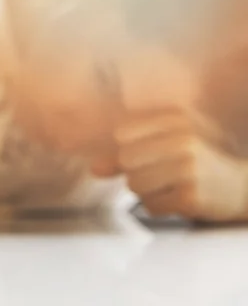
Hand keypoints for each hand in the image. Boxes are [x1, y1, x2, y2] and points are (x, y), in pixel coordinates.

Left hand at [114, 108, 247, 221]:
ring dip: (146, 192)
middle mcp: (183, 138)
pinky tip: (177, 199)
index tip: (144, 155)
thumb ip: (126, 153)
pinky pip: (150, 205)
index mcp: (175, 118)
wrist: (242, 186)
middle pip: (125, 159)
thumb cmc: (195, 164)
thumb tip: (94, 168)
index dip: (125, 149)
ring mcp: (189, 167)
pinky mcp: (192, 195)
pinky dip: (158, 207)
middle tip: (158, 174)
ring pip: (134, 184)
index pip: (122, 133)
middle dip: (134, 171)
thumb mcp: (164, 146)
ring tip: (169, 187)